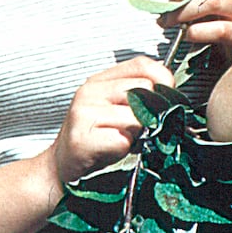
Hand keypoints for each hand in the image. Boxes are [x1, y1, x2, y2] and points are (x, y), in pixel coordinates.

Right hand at [46, 56, 173, 185]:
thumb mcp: (116, 108)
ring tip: (119, 139)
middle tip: (134, 128)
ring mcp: (84, 112)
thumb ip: (138, 95)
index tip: (166, 97)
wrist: (61, 168)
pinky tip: (110, 151)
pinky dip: (123, 149)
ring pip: (136, 117)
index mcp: (101, 80)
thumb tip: (170, 94)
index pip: (143, 65)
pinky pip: (122, 139)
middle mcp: (90, 91)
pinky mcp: (81, 138)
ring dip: (135, 134)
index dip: (163, 79)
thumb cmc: (95, 139)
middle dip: (148, 113)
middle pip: (144, 90)